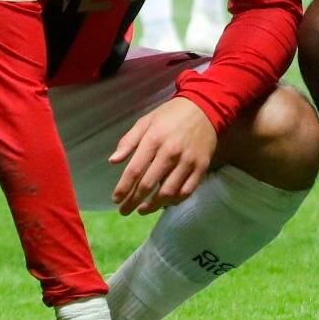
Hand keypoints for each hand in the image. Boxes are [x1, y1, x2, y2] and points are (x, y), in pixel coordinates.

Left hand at [109, 95, 216, 214]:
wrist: (205, 108)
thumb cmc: (170, 115)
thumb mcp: (146, 121)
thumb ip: (128, 141)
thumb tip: (113, 161)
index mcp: (154, 139)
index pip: (135, 170)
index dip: (123, 188)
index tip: (116, 200)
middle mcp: (170, 153)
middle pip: (149, 184)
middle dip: (133, 201)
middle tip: (124, 211)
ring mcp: (187, 162)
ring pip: (168, 193)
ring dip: (153, 206)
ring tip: (142, 210)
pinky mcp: (201, 168)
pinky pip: (186, 191)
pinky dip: (174, 201)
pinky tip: (165, 204)